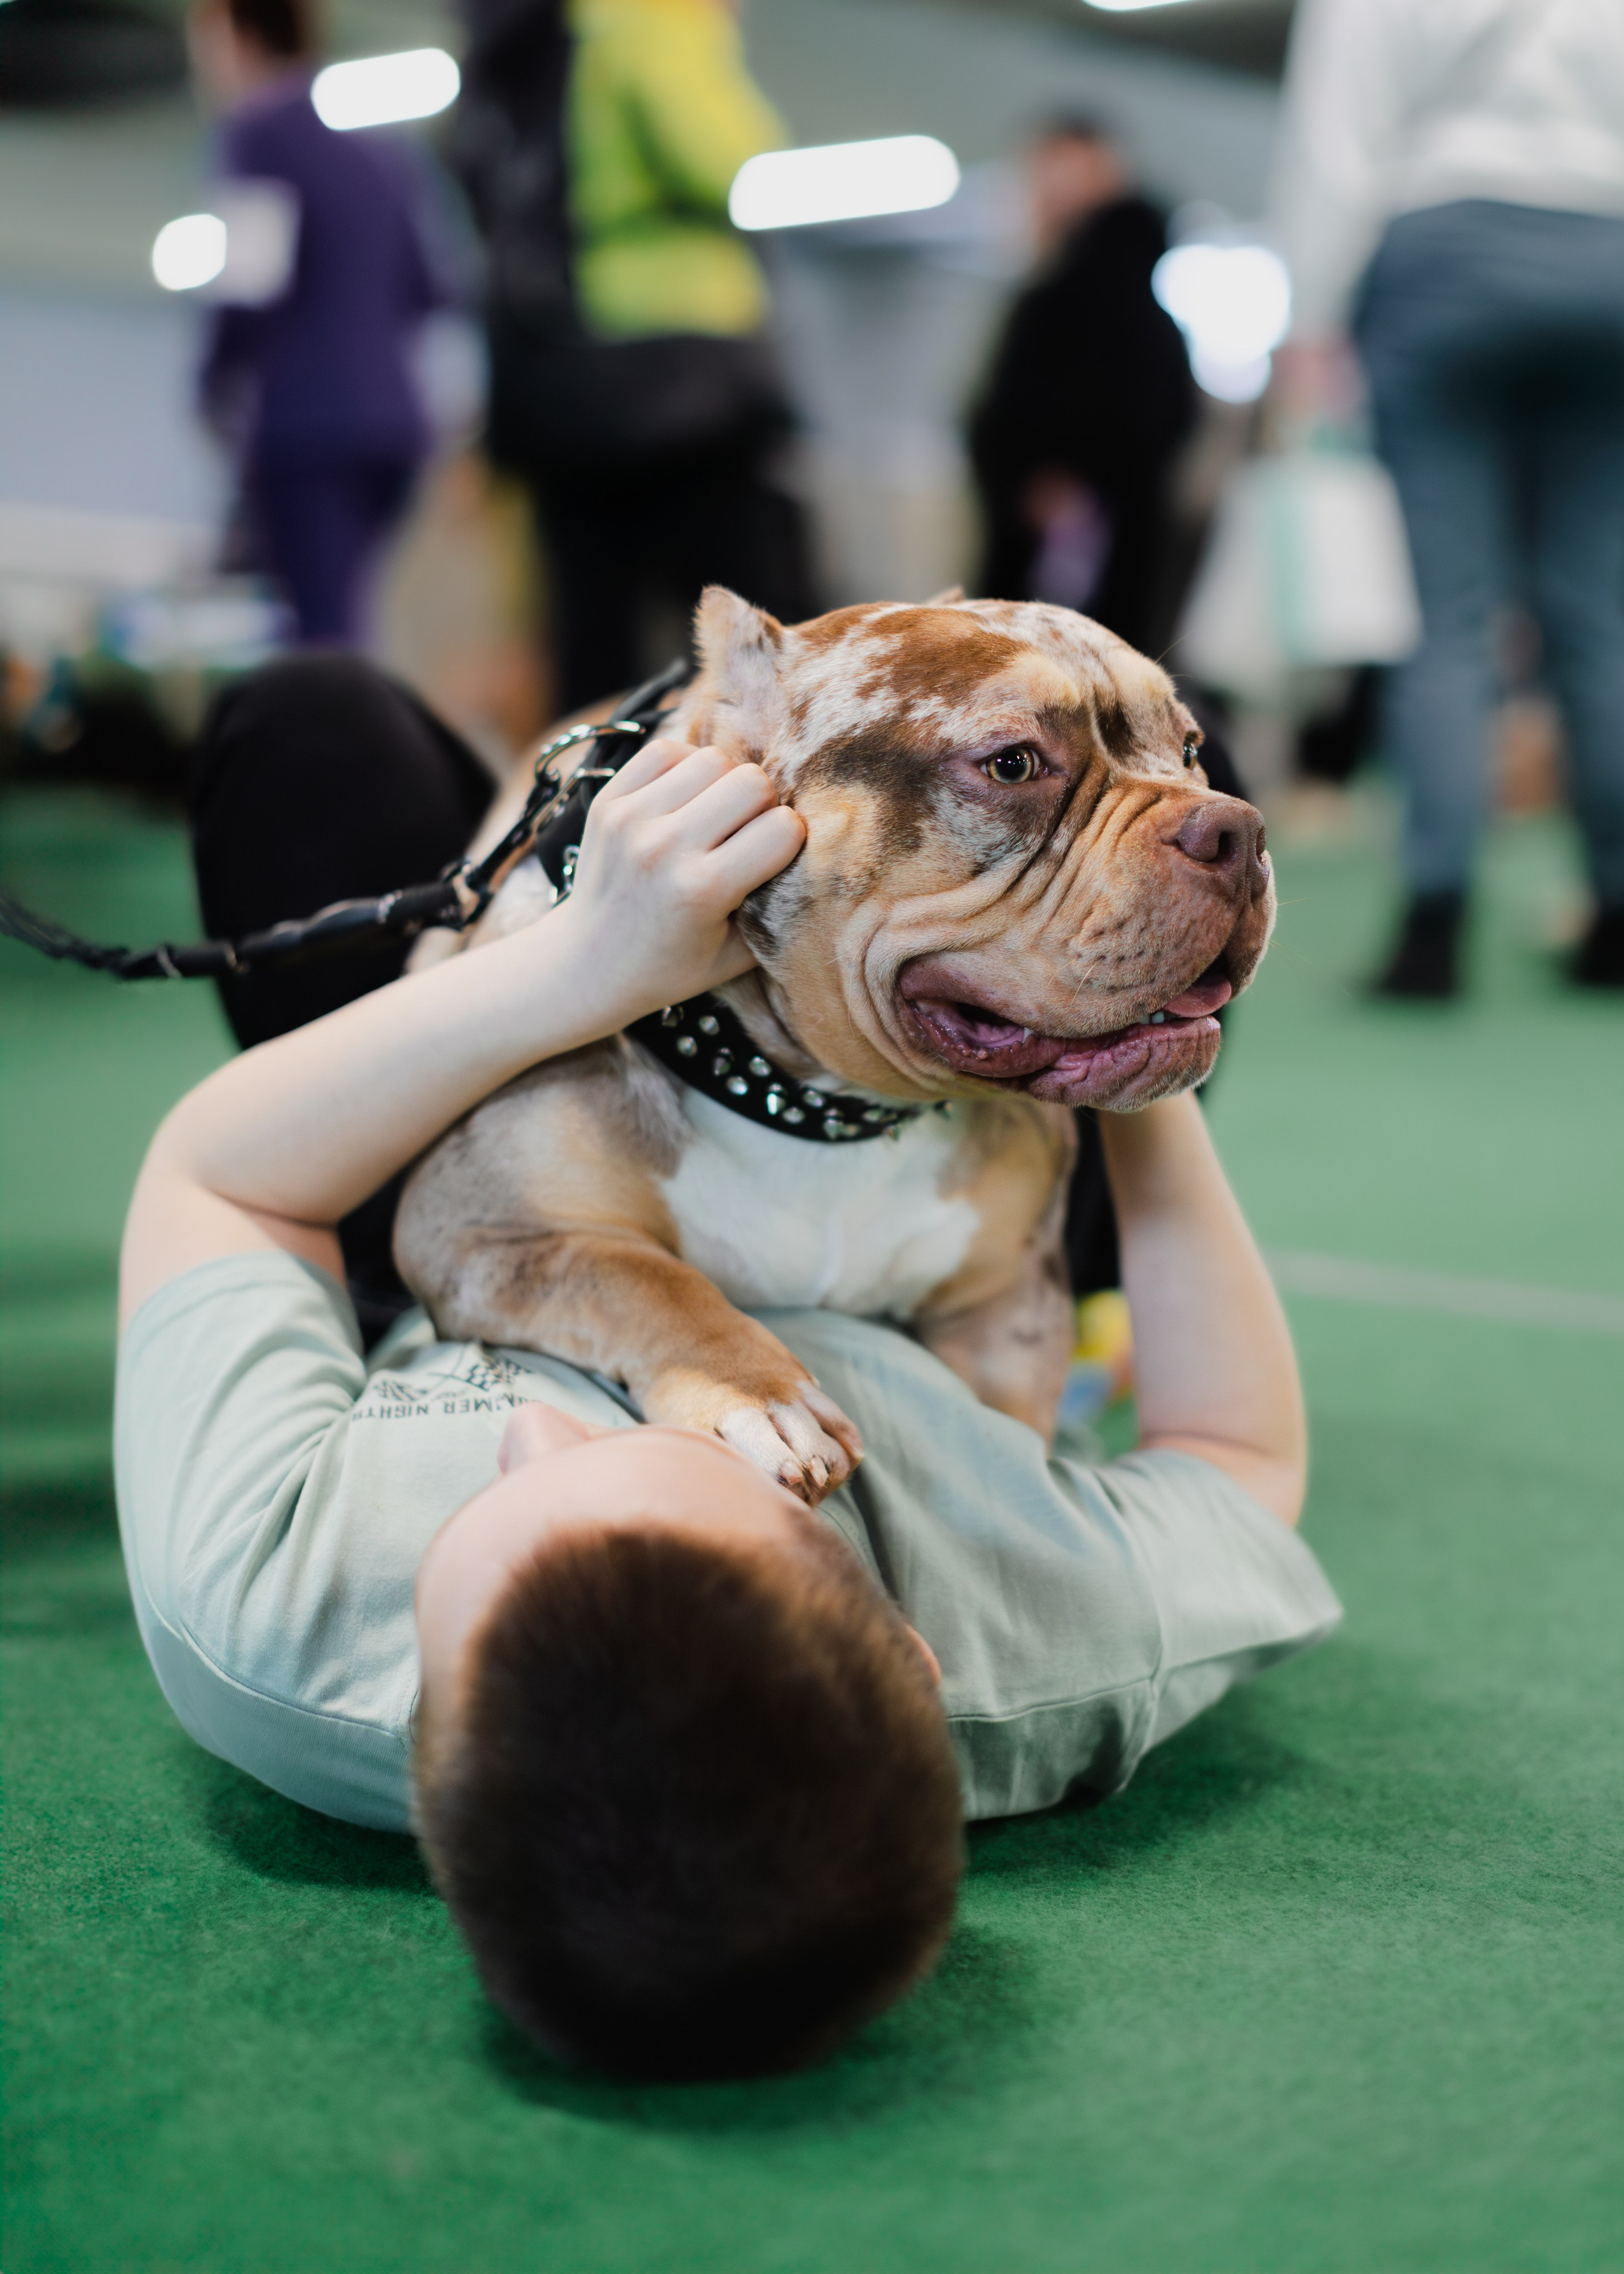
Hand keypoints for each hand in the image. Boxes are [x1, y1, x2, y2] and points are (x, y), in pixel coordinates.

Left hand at [549, 737, 804, 1024]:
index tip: (775, 857)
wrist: (586, 964)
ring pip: (712, 758)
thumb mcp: (740, 954)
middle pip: (752, 781)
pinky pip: (667, 750)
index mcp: (702, 890)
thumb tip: (821, 851)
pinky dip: (684, 768)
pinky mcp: (608, 799)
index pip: (783, 828)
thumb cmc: (672, 966)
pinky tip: (683, 800)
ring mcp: (632, 818)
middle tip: (746, 833)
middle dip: (762, 805)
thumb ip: (782, 906)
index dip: (790, 840)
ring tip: (713, 816)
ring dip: (724, 784)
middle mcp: (664, 848)